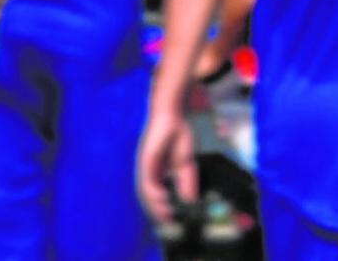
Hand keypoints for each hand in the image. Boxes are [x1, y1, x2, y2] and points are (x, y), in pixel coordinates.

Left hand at [136, 109, 197, 223]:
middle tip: (166, 221)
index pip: (156, 193)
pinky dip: (153, 191)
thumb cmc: (178, 135)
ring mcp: (146, 166)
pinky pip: (147, 180)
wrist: (173, 116)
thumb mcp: (186, 163)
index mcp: (157, 171)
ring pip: (146, 191)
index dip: (161, 207)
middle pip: (149, 196)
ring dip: (154, 204)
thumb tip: (191, 199)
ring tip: (165, 213)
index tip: (170, 218)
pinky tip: (163, 197)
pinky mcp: (146, 160)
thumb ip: (187, 180)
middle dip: (156, 210)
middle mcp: (149, 171)